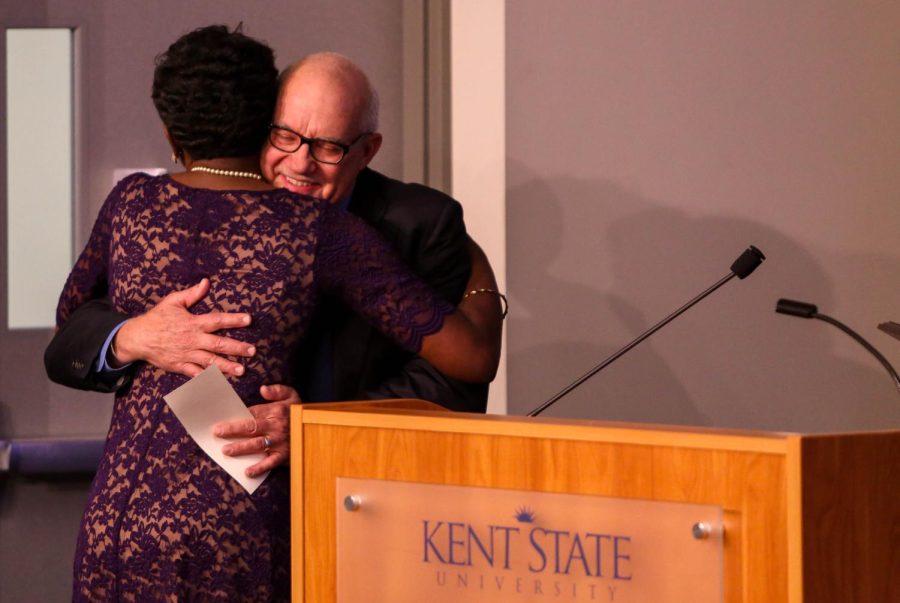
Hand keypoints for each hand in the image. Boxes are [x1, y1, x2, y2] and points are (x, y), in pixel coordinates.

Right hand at [113, 278, 254, 376]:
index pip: (217, 320)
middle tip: (253, 351)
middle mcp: (193, 340)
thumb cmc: (157, 318)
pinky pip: (196, 374)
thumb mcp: (173, 302)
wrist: (137, 338)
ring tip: (242, 370)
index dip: (233, 320)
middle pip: (218, 344)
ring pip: (210, 362)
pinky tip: (221, 382)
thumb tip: (206, 282)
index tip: (248, 320)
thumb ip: (192, 294)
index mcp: (193, 323)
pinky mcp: (180, 366)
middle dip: (237, 348)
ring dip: (227, 366)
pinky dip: (208, 379)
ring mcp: (187, 355)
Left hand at [213, 384, 299, 476]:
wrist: (318, 430)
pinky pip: (270, 462)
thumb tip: (262, 389)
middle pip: (251, 427)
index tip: (221, 419)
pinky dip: (259, 468)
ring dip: (241, 448)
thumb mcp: (292, 395)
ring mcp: (279, 442)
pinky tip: (247, 472)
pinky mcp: (283, 455)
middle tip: (218, 433)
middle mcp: (276, 426)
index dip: (236, 416)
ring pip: (257, 445)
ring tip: (226, 451)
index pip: (252, 412)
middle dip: (233, 430)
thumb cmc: (298, 413)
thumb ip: (278, 390)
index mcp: (276, 411)